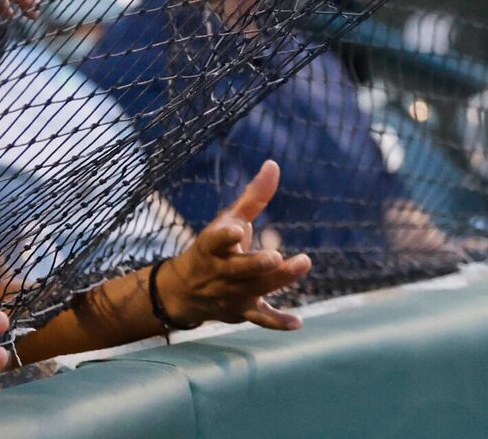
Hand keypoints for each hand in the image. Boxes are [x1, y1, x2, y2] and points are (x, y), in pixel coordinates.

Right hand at [155, 161, 310, 330]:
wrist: (185, 290)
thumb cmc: (215, 247)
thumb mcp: (229, 220)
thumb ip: (253, 196)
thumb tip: (274, 164)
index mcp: (212, 247)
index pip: (215, 241)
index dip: (224, 237)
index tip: (237, 230)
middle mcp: (220, 272)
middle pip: (239, 270)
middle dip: (256, 264)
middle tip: (275, 257)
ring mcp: (231, 294)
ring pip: (255, 290)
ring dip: (278, 280)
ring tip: (302, 263)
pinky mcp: (241, 311)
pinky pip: (260, 319)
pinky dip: (277, 322)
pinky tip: (297, 323)